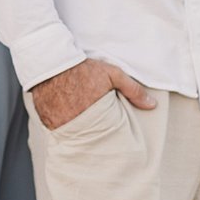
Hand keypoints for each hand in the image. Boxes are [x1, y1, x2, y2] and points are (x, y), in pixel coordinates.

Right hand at [29, 58, 156, 130]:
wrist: (51, 61)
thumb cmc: (83, 68)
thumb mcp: (112, 74)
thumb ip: (132, 89)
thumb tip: (152, 105)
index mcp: (97, 116)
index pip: (109, 134)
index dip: (111, 132)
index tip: (113, 131)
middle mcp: (78, 125)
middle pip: (91, 137)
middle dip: (95, 134)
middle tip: (97, 129)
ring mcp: (61, 125)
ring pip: (74, 135)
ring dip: (78, 131)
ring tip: (81, 124)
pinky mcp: (48, 122)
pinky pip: (57, 130)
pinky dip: (62, 126)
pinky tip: (65, 118)